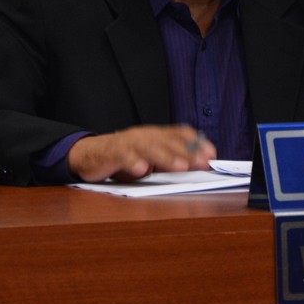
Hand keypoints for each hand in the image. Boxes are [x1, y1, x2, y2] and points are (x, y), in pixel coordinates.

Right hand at [67, 125, 215, 182]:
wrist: (90, 154)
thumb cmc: (125, 157)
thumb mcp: (152, 159)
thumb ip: (173, 160)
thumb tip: (200, 164)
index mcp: (156, 136)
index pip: (181, 134)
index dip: (197, 143)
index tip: (212, 154)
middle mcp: (145, 136)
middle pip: (169, 142)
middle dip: (188, 153)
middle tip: (203, 163)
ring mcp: (129, 143)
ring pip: (150, 148)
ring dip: (166, 157)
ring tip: (180, 166)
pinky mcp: (113, 152)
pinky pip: (123, 156)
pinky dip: (132, 162)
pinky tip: (141, 170)